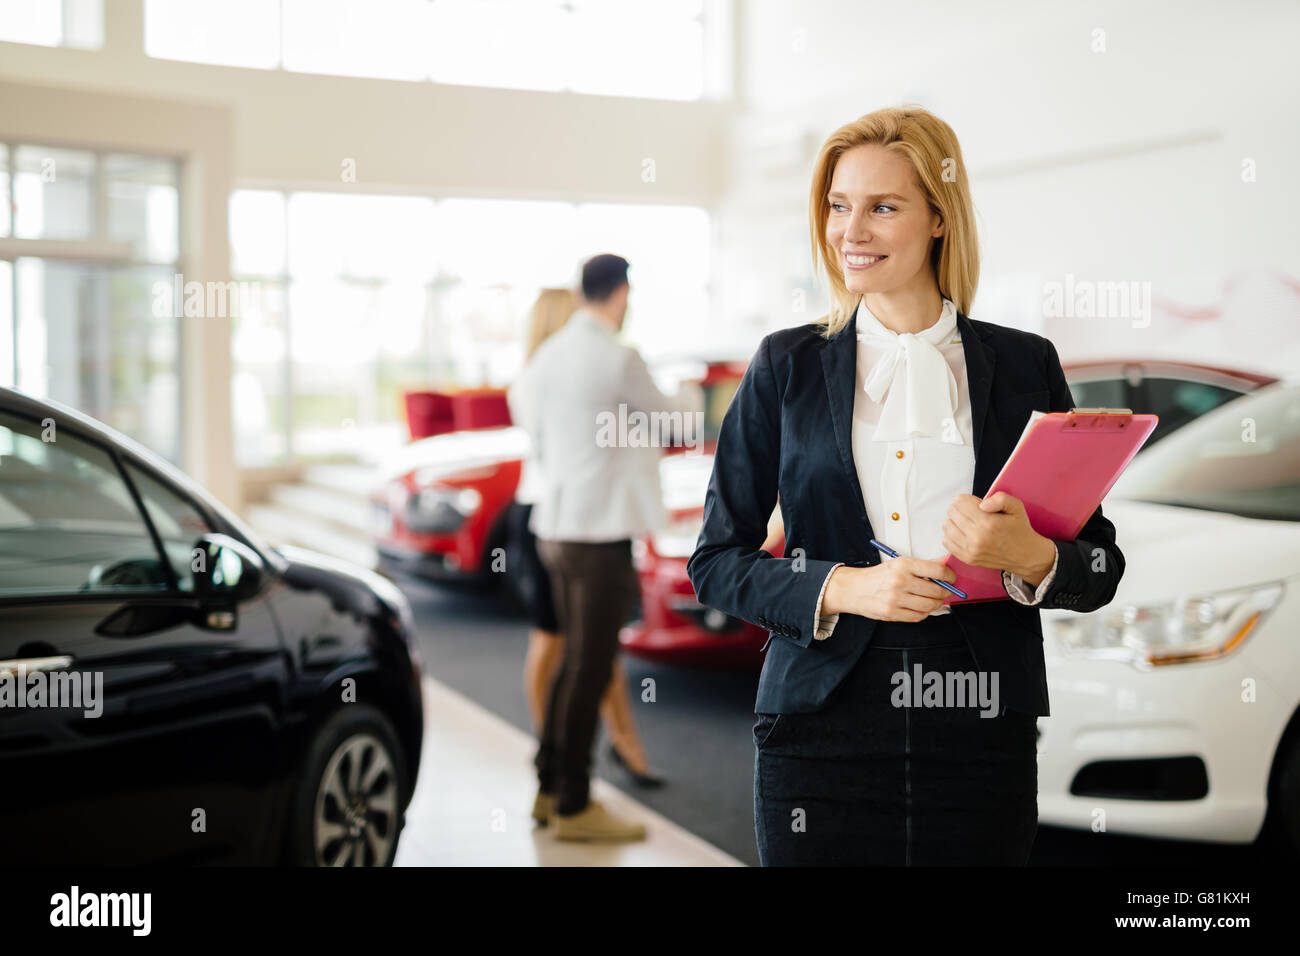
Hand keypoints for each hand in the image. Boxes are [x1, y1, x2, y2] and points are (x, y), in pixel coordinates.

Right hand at [823, 558, 956, 622]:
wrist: (854, 589)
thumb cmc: (878, 576)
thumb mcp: (900, 564)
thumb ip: (924, 565)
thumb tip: (946, 562)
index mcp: (903, 565)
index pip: (937, 570)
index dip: (950, 576)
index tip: (951, 578)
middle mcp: (899, 581)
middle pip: (936, 590)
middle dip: (946, 592)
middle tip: (946, 591)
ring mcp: (895, 599)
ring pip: (929, 605)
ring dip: (937, 604)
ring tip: (934, 600)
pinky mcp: (892, 613)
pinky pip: (918, 617)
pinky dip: (924, 613)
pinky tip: (921, 607)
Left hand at [942, 492, 1053, 582]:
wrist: (1025, 555)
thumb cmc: (1019, 529)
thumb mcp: (1016, 507)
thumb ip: (1000, 498)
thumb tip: (982, 504)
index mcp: (988, 523)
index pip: (960, 502)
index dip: (967, 499)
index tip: (976, 504)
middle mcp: (977, 538)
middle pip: (952, 512)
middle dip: (960, 508)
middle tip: (973, 512)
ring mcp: (970, 550)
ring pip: (947, 526)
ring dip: (955, 521)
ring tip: (968, 522)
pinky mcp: (967, 558)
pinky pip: (946, 541)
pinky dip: (952, 534)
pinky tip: (964, 533)